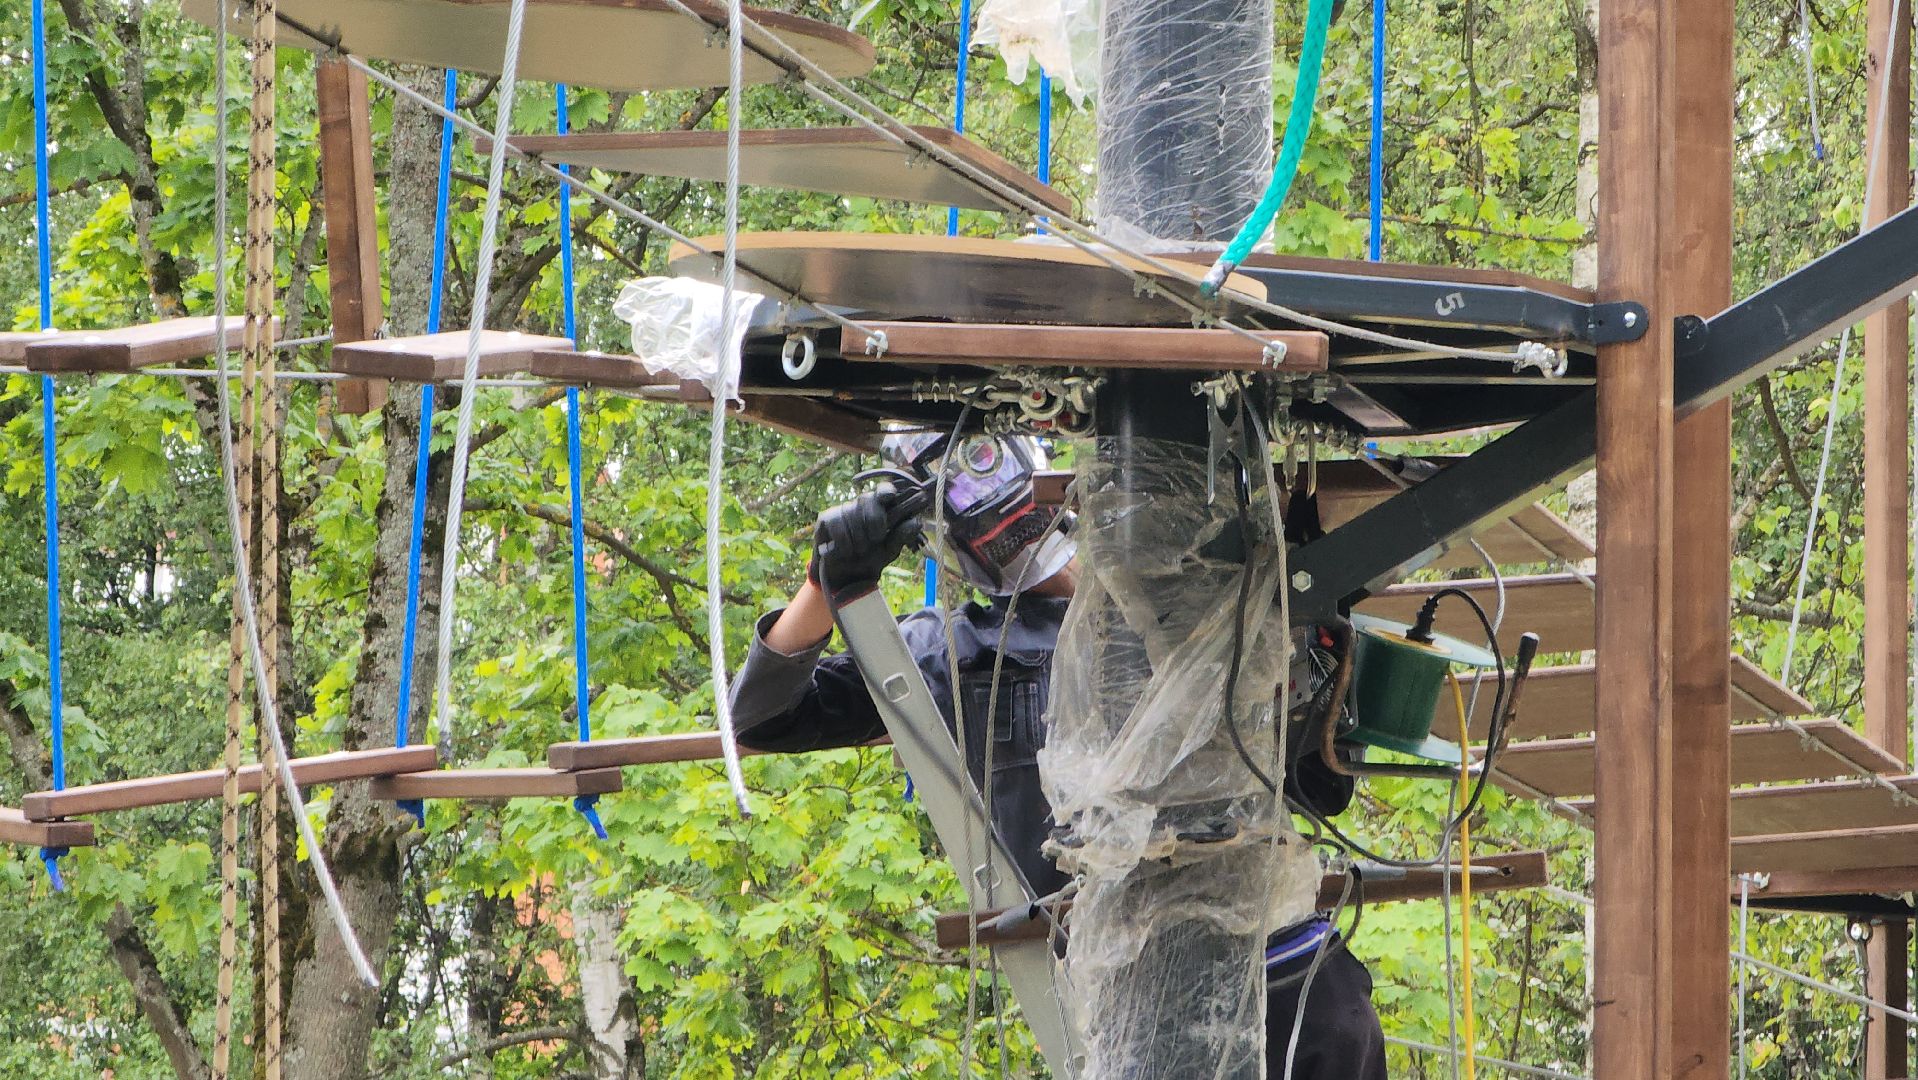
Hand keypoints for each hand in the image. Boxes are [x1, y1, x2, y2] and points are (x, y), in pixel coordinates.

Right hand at [808, 484, 922, 600]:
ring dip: (859, 539)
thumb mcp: (889, 551)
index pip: (884, 490)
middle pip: (868, 499)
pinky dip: (844, 541)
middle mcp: (861, 506)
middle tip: (875, 539)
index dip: (886, 491)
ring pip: (852, 513)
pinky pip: (837, 523)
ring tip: (859, 551)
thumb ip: (901, 536)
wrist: (845, 579)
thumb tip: (917, 521)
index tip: (890, 497)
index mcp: (880, 510)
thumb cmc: (869, 561)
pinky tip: (844, 551)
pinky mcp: (826, 518)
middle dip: (874, 520)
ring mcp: (843, 510)